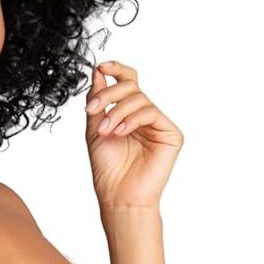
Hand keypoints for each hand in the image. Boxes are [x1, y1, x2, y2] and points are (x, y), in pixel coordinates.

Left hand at [85, 59, 183, 210]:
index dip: (116, 70)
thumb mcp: (95, 129)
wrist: (118, 196)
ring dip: (117, 112)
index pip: (127, 82)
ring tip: (105, 131)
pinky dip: (131, 119)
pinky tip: (120, 133)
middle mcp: (145, 116)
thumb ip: (98, 101)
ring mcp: (159, 124)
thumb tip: (99, 72)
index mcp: (128, 114)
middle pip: (132, 86)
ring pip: (139, 98)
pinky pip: (150, 112)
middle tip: (92, 110)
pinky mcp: (170, 134)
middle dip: (109, 94)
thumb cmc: (108, 169)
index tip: (101, 67)